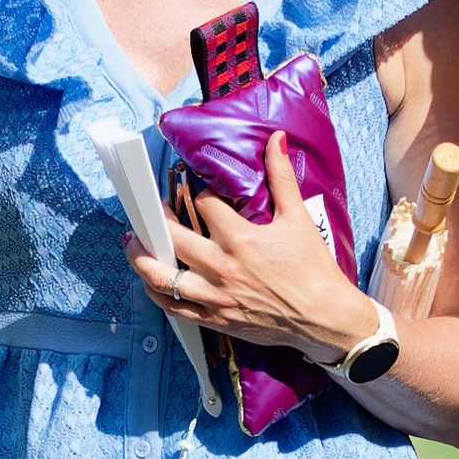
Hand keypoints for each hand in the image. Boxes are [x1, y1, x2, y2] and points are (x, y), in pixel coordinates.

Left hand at [124, 133, 370, 364]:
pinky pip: (173, 307)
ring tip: (134, 243)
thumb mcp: (298, 218)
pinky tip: (151, 280)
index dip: (197, 193)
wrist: (324, 318)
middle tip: (152, 212)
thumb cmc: (313, 270)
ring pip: (162, 277)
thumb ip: (281, 177)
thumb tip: (276, 141)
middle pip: (172, 237)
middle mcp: (222, 267)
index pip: (203, 205)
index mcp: (240, 239)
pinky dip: (156, 292)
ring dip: (141, 258)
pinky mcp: (215, 318)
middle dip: (156, 220)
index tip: (195, 191)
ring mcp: (215, 295)